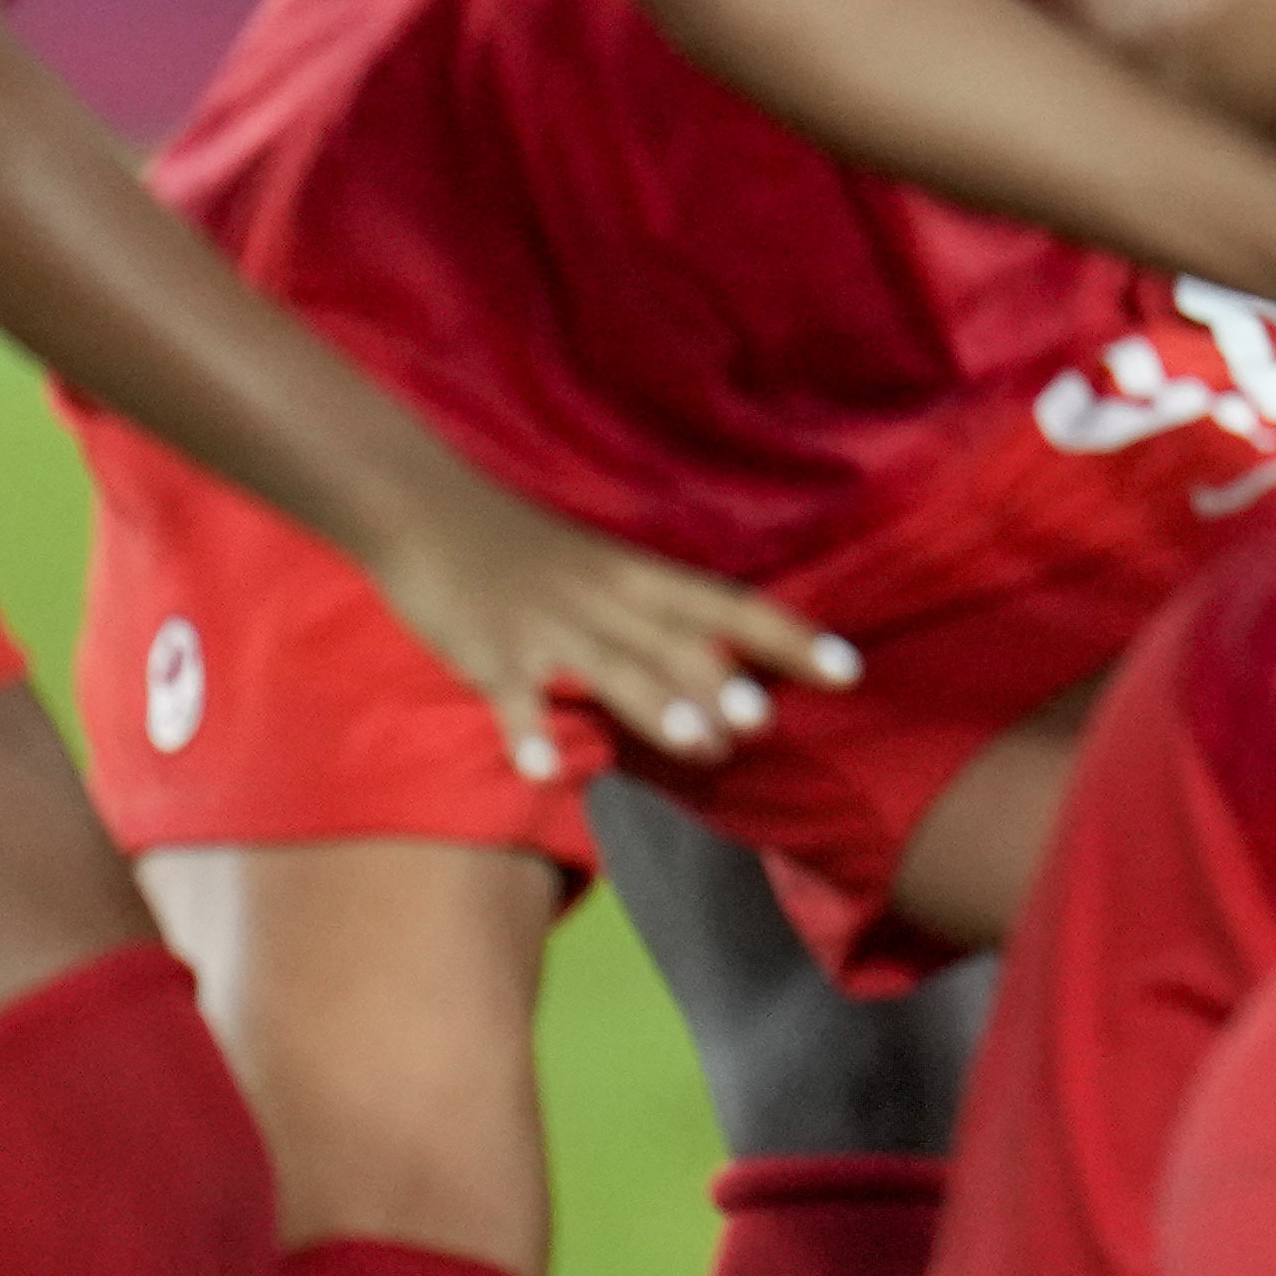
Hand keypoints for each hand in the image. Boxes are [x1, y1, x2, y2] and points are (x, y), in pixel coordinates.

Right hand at [374, 492, 855, 785]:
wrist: (425, 505)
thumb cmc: (525, 547)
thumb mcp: (605, 570)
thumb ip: (660, 618)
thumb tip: (730, 668)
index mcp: (639, 577)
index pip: (733, 606)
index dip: (791, 638)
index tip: (850, 670)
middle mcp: (604, 599)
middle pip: (672, 641)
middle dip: (718, 681)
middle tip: (763, 724)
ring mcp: (545, 625)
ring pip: (606, 665)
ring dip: (651, 704)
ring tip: (693, 744)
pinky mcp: (486, 649)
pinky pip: (510, 695)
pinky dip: (525, 730)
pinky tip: (543, 770)